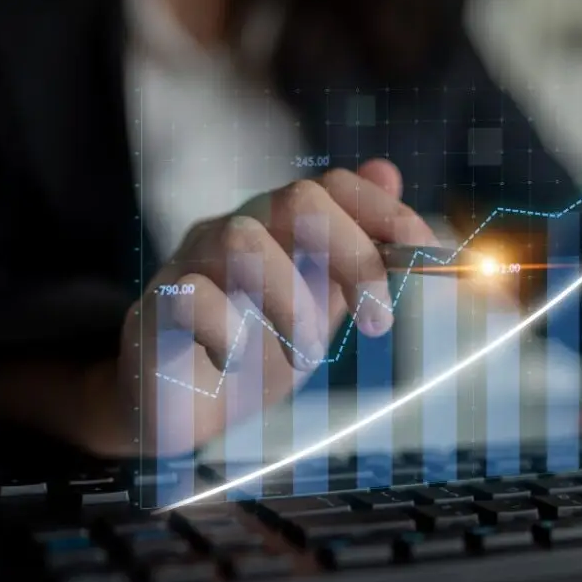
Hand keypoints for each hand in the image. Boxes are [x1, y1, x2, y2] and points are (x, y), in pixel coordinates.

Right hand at [122, 160, 435, 455]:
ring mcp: (191, 265)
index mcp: (280, 229)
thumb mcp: (319, 303)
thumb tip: (389, 173)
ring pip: (243, 241)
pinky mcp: (155, 309)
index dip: (385, 212)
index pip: (333, 186)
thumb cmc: (255, 353)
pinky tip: (236, 361)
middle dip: (352, 256)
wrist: (179, 408)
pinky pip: (189, 295)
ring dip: (292, 303)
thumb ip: (353, 251)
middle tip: (379, 321)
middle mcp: (237, 231)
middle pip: (297, 199)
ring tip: (306, 355)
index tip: (426, 253)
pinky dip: (225, 330)